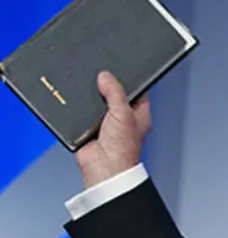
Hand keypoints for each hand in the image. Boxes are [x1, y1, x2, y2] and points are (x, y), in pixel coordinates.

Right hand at [75, 71, 151, 187]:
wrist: (104, 169)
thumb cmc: (123, 150)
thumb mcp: (123, 113)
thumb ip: (116, 93)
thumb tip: (106, 77)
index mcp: (139, 114)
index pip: (137, 91)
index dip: (130, 80)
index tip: (121, 68)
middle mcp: (124, 119)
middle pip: (114, 95)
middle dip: (107, 87)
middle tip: (101, 76)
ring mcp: (106, 123)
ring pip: (97, 103)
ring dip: (92, 99)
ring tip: (88, 88)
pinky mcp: (89, 128)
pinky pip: (83, 113)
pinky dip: (79, 108)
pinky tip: (78, 103)